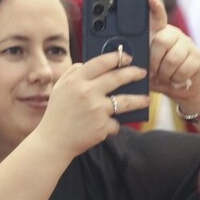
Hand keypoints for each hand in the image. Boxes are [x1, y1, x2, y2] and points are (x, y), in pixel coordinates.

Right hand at [34, 48, 148, 158]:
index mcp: (76, 81)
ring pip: (126, 101)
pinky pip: (115, 122)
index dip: (117, 58)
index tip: (127, 57)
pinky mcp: (102, 126)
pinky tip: (106, 126)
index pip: (101, 62)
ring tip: (146, 100)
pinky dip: (112, 124)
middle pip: (118, 78)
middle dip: (133, 73)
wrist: (53, 142)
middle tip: (142, 73)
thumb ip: (72, 72)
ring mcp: (97, 110)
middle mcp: (87, 92)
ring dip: (139, 100)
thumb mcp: (59, 88)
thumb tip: (87, 63)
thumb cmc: (57, 114)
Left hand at [146, 0, 199, 113]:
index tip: (152, 1)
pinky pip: (184, 68)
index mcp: (161, 35)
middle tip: (154, 72)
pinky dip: (177, 79)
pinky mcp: (198, 58)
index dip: (156, 9)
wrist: (183, 92)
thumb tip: (132, 61)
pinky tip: (177, 79)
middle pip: (161, 40)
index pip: (158, 18)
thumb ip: (142, 62)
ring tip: (166, 77)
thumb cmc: (161, 78)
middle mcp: (175, 35)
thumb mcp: (147, 69)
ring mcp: (188, 45)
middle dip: (154, 61)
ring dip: (166, 73)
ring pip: (172, 58)